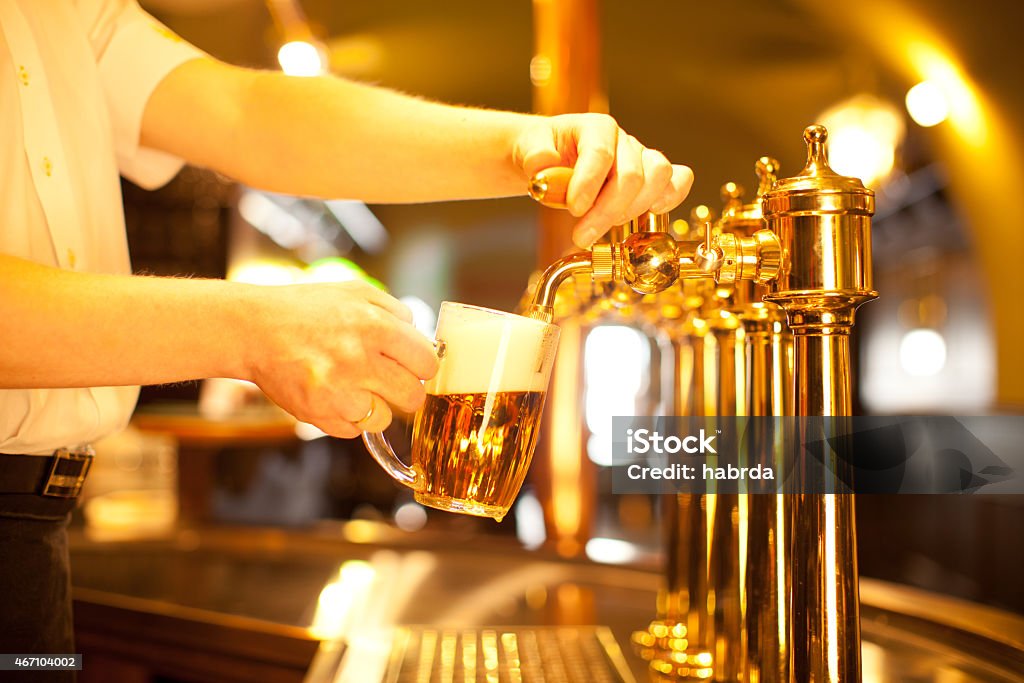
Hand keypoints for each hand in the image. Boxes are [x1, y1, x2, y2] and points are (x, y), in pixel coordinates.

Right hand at [245, 280, 438, 437]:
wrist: (254, 329)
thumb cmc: (307, 309)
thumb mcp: (356, 292)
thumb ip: (395, 311)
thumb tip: (420, 337)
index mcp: (376, 326)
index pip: (427, 363)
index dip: (421, 365)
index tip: (412, 366)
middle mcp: (360, 360)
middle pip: (412, 397)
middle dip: (404, 390)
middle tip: (388, 381)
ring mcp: (339, 390)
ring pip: (384, 419)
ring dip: (374, 407)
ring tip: (353, 387)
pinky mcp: (318, 413)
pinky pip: (353, 430)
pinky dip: (346, 417)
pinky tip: (332, 395)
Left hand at [512, 113, 693, 247]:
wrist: (552, 160)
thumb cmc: (544, 153)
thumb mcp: (529, 150)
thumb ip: (535, 157)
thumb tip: (544, 164)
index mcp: (595, 127)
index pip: (600, 153)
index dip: (589, 184)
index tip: (574, 208)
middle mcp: (623, 141)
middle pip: (631, 174)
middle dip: (607, 211)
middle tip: (581, 235)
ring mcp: (641, 158)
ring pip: (658, 178)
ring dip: (633, 210)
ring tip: (605, 228)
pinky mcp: (651, 177)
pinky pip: (677, 180)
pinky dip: (670, 198)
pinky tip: (650, 215)